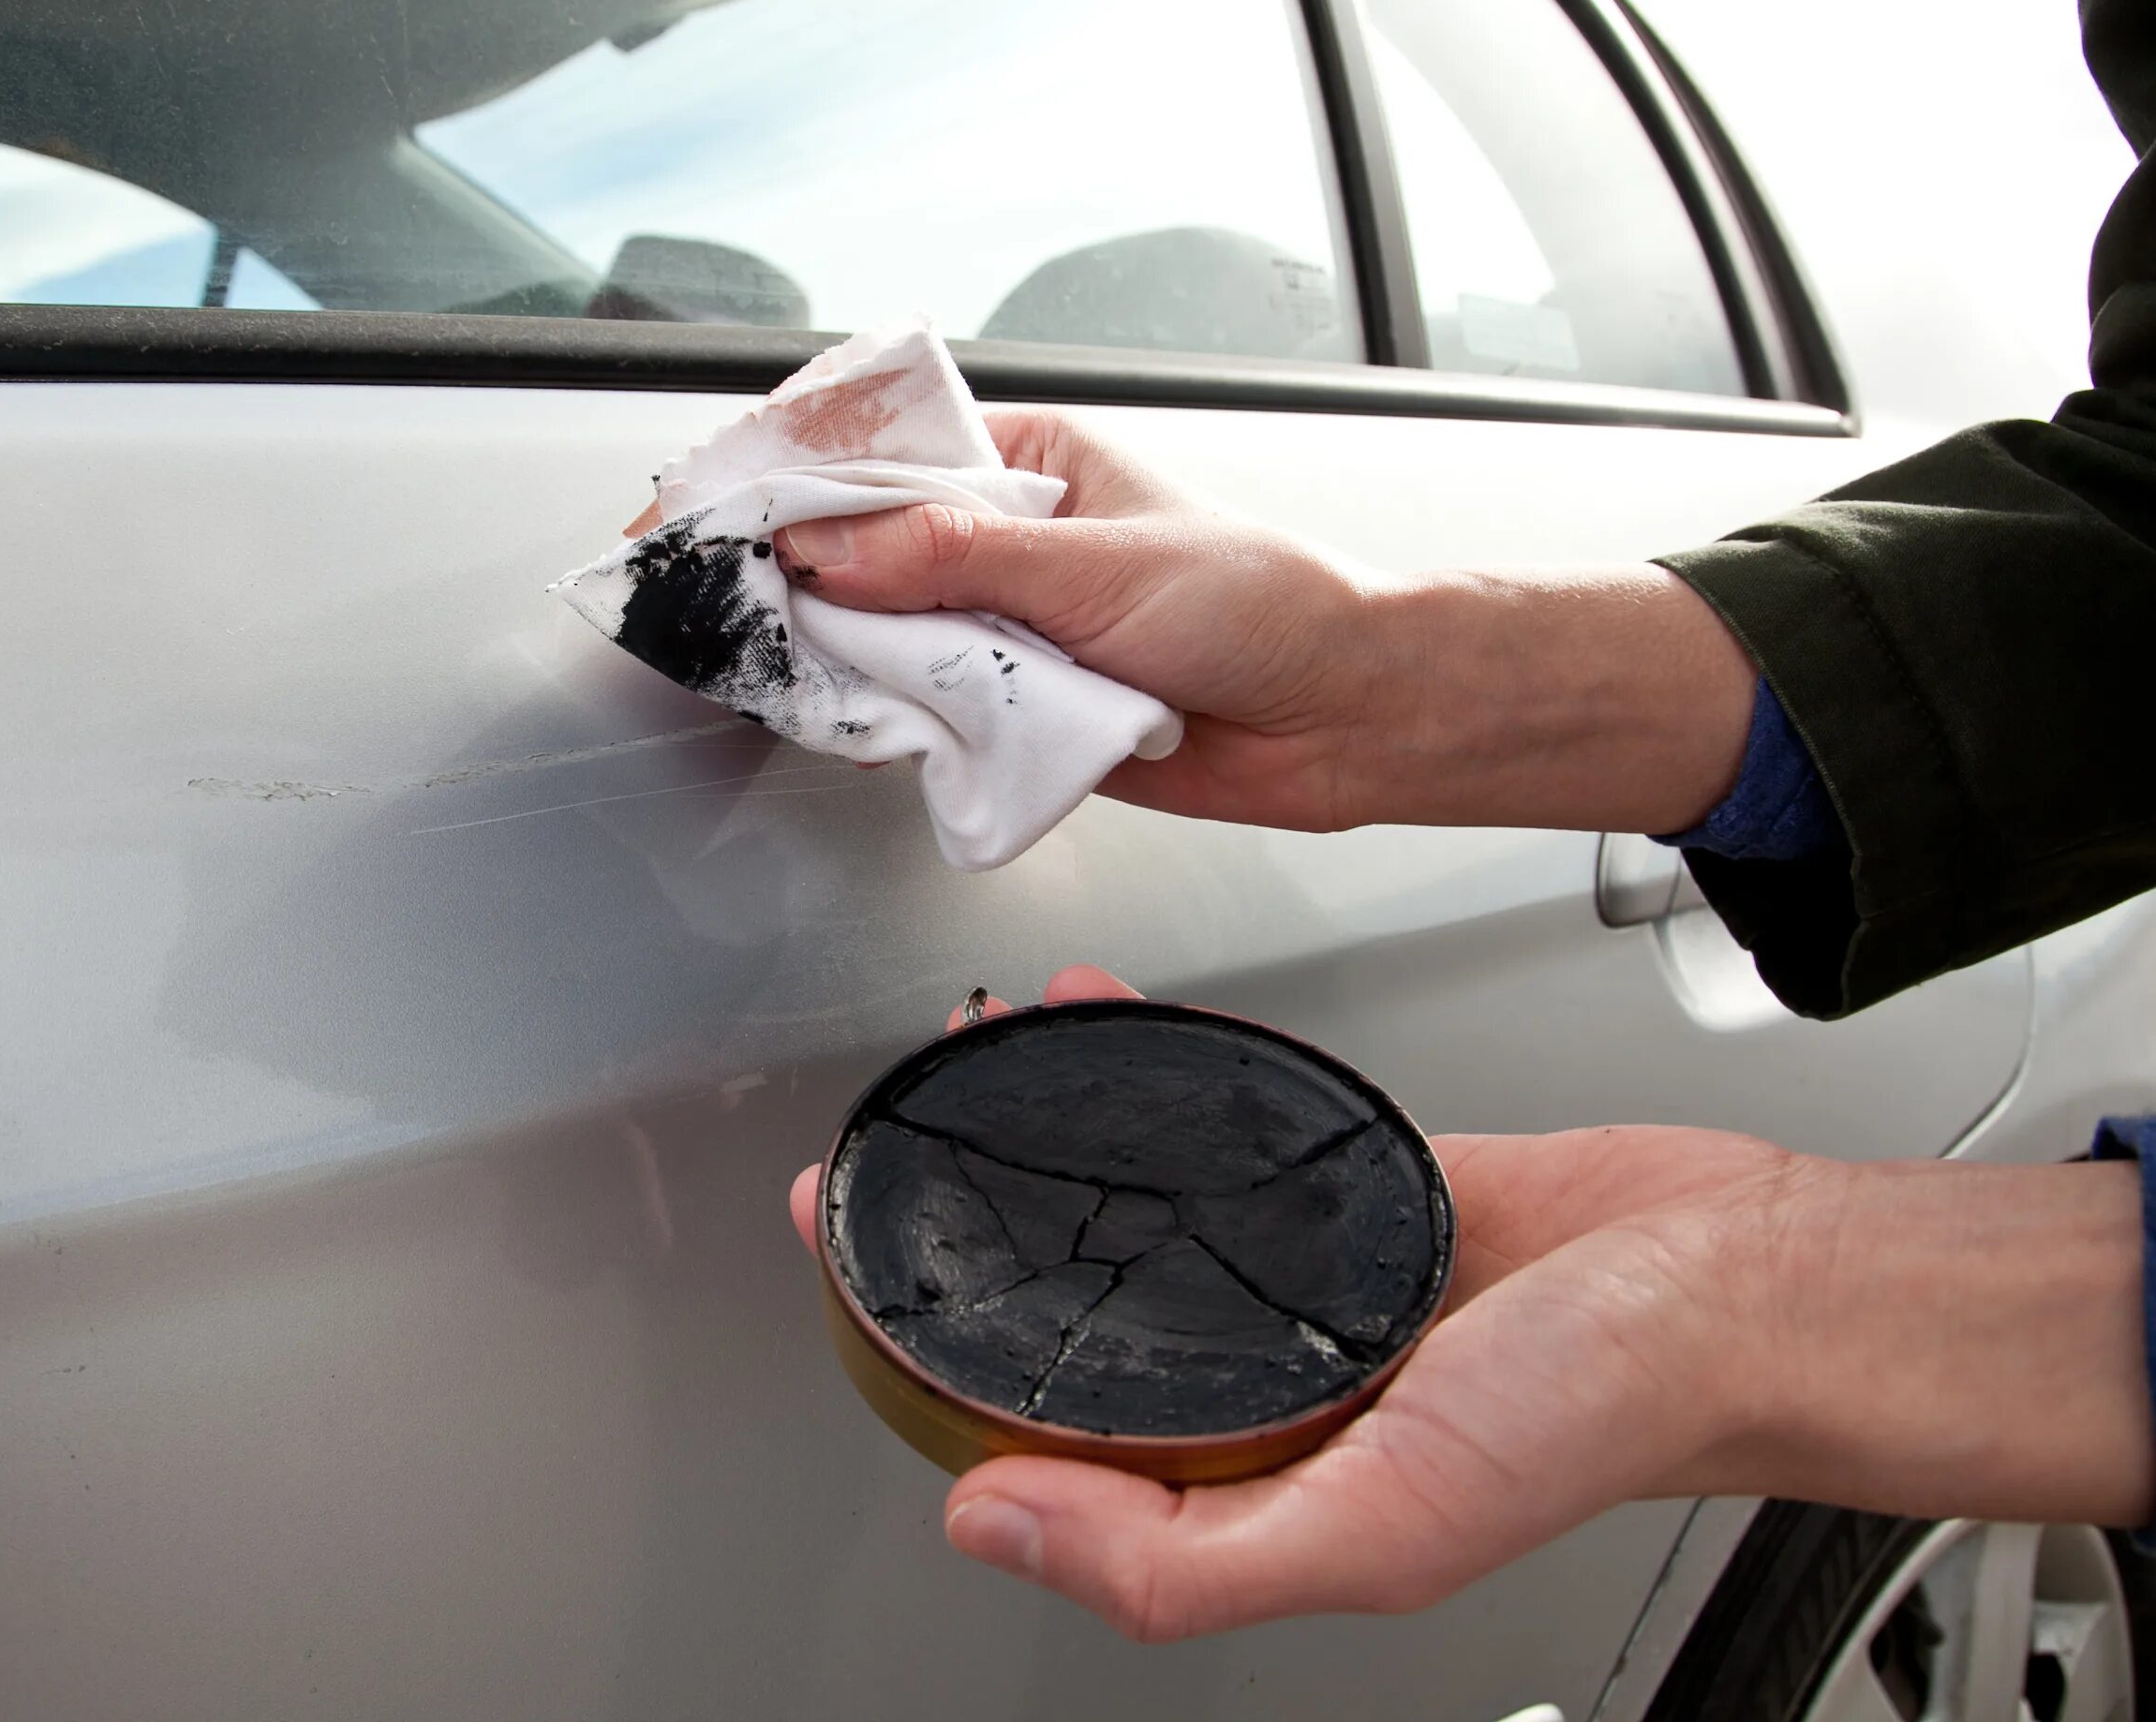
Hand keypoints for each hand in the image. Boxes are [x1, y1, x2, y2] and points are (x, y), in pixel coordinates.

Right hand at [772, 413, 1755, 834]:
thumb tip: (833, 546)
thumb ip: (956, 559)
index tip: (718, 499)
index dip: (792, 471)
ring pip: (883, 632)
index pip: (883, 450)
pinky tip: (858, 714)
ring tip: (784, 657)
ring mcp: (1005, 626)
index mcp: (1031, 464)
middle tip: (721, 593)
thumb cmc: (1264, 603)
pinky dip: (890, 715)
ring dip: (846, 650)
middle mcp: (1007, 541)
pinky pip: (924, 708)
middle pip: (862, 545)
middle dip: (798, 570)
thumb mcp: (1098, 564)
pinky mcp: (1013, 708)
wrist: (1348, 717)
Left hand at [789, 967, 2152, 1640]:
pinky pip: (1214, 1132)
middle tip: (876, 1154)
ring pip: (1131, 1212)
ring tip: (968, 1071)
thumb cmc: (1604, 1411)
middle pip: (1065, 1313)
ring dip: (1043, 1142)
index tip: (845, 1262)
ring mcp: (1297, 1281)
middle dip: (963, 1230)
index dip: (927, 1356)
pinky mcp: (1345, 1190)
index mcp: (1247, 1483)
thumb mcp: (1383, 1524)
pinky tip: (1103, 1031)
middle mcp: (1260, 1387)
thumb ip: (1183, 1555)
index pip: (1039, 1435)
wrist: (1743, 1278)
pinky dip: (1149, 1079)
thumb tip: (991, 1525)